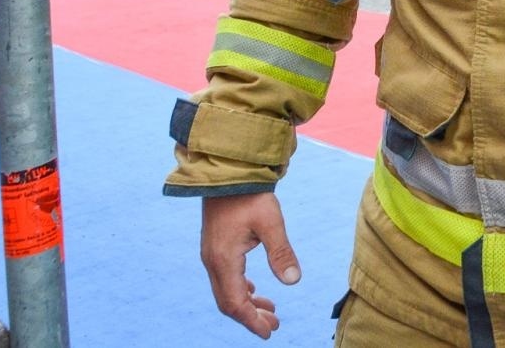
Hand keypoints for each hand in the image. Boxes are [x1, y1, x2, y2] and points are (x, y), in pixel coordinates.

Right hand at [201, 192, 300, 338]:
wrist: (228, 172)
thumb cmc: (250, 195)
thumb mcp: (271, 222)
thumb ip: (281, 253)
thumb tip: (293, 281)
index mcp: (224, 260)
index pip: (235, 303)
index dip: (251, 321)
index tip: (268, 333)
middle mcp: (213, 262)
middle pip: (228, 302)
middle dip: (250, 317)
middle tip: (273, 326)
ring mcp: (211, 255)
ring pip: (226, 291)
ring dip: (246, 304)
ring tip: (270, 311)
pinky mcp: (215, 247)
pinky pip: (225, 278)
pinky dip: (239, 289)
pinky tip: (253, 290)